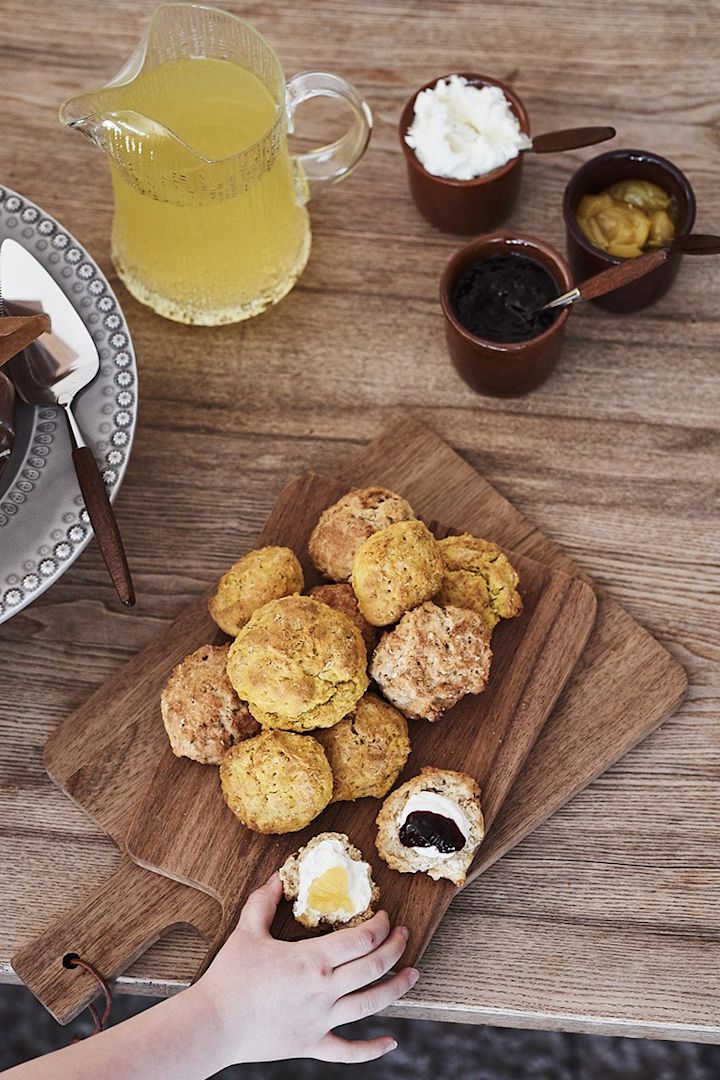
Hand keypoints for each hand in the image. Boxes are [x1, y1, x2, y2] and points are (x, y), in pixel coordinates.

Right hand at [194, 873, 417, 1065]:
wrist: (213, 1024)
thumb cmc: (229, 977)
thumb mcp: (247, 930)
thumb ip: (264, 901)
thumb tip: (276, 877)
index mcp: (312, 960)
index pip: (360, 939)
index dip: (380, 925)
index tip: (386, 916)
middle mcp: (324, 990)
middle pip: (373, 967)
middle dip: (395, 948)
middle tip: (404, 935)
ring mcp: (321, 1020)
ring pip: (370, 1004)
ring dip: (396, 988)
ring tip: (413, 976)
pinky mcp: (311, 1044)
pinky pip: (348, 1050)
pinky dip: (371, 1049)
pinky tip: (390, 1042)